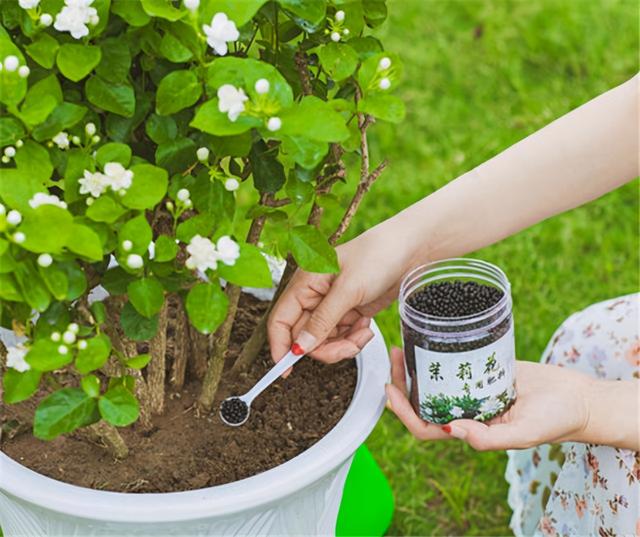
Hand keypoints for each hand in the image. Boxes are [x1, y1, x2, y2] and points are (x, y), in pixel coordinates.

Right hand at [268, 226, 415, 363]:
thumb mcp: (348, 289)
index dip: (280, 346)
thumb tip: (300, 347)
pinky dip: (354, 338)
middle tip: (348, 348)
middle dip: (325, 348)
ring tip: (363, 332)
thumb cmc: (378, 256)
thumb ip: (323, 320)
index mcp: (305, 283)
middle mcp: (314, 295)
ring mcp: (332, 305)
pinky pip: (342, 337)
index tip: (286, 370)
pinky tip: (366, 326)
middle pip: (304, 336)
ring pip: (324, 341)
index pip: (280, 320)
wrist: (410, 250)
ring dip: (344, 344)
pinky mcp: (349, 312)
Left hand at [385, 347, 593, 449]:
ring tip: (404, 346)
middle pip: (423, 402)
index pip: (425, 427)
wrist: (578, 398)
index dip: (404, 413)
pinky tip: (430, 340)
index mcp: (470, 431)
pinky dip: (439, 357)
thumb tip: (452, 431)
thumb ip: (489, 438)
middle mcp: (467, 412)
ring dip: (416, 368)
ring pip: (435, 383)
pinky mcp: (484, 372)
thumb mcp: (523, 434)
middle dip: (403, 383)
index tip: (390, 390)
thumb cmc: (555, 421)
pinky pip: (454, 366)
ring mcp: (473, 391)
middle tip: (395, 356)